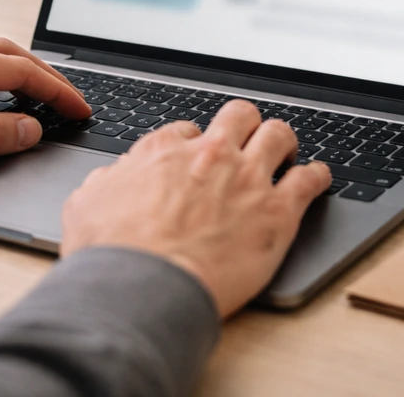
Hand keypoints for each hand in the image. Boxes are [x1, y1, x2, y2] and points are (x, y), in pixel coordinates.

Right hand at [60, 100, 331, 316]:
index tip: (199, 155)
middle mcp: (209, 156)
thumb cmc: (112, 254)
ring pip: (279, 134)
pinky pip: (310, 179)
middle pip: (240, 116)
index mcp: (163, 151)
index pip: (188, 129)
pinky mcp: (278, 211)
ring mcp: (247, 179)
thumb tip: (115, 178)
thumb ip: (107, 182)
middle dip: (245, 124)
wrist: (144, 287)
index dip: (196, 142)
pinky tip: (318, 178)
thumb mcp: (86, 203)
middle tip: (249, 138)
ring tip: (287, 150)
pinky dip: (317, 175)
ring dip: (283, 141)